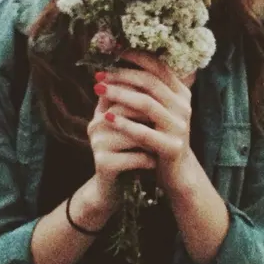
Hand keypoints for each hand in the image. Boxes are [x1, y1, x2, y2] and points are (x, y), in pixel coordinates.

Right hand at [86, 92, 157, 210]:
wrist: (110, 189)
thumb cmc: (127, 153)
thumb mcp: (129, 127)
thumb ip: (137, 103)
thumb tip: (161, 74)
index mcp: (101, 111)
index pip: (121, 90)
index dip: (143, 92)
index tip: (164, 98)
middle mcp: (95, 124)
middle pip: (127, 108)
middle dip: (149, 115)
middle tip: (168, 120)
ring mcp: (97, 144)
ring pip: (132, 134)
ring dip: (150, 140)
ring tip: (162, 143)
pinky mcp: (103, 164)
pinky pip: (132, 157)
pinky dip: (146, 160)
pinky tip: (153, 163)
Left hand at [95, 50, 196, 193]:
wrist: (177, 172)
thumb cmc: (160, 135)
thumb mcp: (157, 109)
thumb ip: (146, 89)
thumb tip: (116, 64)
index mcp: (181, 93)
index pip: (159, 67)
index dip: (136, 56)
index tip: (113, 50)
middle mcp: (184, 106)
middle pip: (150, 83)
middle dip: (122, 75)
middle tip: (99, 74)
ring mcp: (180, 127)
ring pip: (147, 103)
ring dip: (120, 94)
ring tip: (98, 89)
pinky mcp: (172, 147)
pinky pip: (145, 132)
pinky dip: (124, 123)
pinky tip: (107, 117)